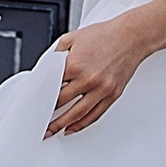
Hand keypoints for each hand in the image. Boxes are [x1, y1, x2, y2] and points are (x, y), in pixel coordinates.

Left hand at [43, 15, 146, 135]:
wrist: (131, 36)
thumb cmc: (104, 35)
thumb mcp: (72, 38)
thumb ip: (56, 54)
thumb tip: (45, 69)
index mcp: (74, 65)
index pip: (51, 86)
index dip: (40, 96)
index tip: (34, 104)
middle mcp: (88, 79)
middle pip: (61, 103)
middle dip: (47, 114)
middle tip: (38, 121)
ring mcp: (101, 89)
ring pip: (77, 114)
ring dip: (61, 125)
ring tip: (51, 131)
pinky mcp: (112, 94)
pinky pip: (95, 114)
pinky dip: (82, 124)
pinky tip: (72, 128)